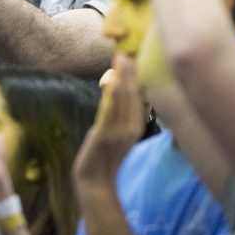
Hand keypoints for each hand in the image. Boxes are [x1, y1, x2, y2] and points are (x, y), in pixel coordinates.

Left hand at [72, 53, 144, 188]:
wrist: (95, 181)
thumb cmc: (105, 155)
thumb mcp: (119, 133)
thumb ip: (122, 115)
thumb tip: (120, 92)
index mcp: (136, 126)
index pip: (139, 97)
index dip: (136, 77)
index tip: (134, 58)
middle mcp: (131, 128)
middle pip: (133, 95)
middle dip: (130, 73)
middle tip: (127, 53)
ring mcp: (119, 132)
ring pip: (123, 100)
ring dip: (122, 78)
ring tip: (121, 60)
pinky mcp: (105, 135)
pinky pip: (110, 112)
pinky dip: (112, 96)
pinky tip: (112, 82)